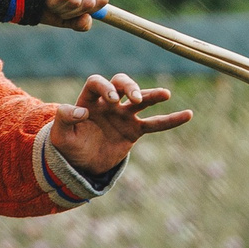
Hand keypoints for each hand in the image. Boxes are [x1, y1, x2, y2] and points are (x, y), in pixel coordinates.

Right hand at [33, 0, 105, 30]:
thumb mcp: (59, 15)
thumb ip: (76, 21)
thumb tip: (87, 20)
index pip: (102, 1)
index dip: (84, 12)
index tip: (65, 7)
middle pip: (90, 4)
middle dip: (69, 11)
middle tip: (52, 2)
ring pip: (78, 2)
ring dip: (59, 7)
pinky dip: (53, 1)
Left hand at [50, 73, 192, 174]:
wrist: (81, 164)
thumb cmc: (68, 146)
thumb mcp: (60, 135)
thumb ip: (64, 118)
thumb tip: (82, 111)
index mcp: (89, 100)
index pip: (96, 83)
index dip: (103, 87)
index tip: (109, 102)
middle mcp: (108, 103)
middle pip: (120, 84)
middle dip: (129, 87)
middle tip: (135, 98)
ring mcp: (123, 115)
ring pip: (140, 100)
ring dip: (151, 95)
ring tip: (165, 94)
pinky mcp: (134, 130)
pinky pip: (155, 124)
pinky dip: (171, 120)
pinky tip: (188, 114)